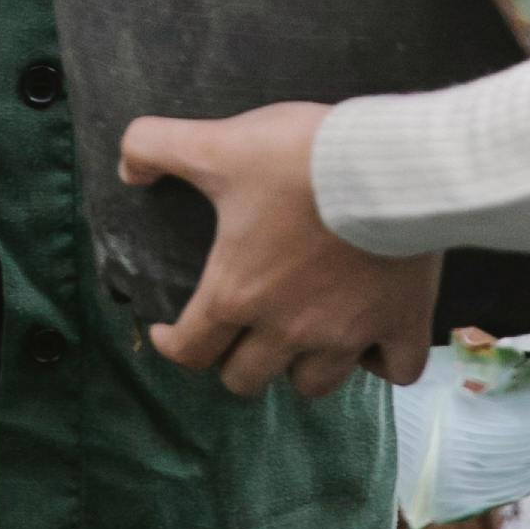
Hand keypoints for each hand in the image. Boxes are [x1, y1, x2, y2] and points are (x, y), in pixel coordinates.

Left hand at [119, 101, 441, 401]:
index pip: (191, 349)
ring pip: (313, 385)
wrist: (391, 162)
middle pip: (247, 379)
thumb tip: (128, 168)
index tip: (170, 334)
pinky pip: (395, 371)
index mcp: (238, 293)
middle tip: (240, 334)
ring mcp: (348, 334)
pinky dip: (382, 364)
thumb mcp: (218, 143)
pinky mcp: (402, 324)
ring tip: (301, 341)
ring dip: (301, 368)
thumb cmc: (300, 158)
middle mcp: (288, 328)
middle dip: (236, 361)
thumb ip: (155, 146)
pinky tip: (373, 344)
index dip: (173, 346)